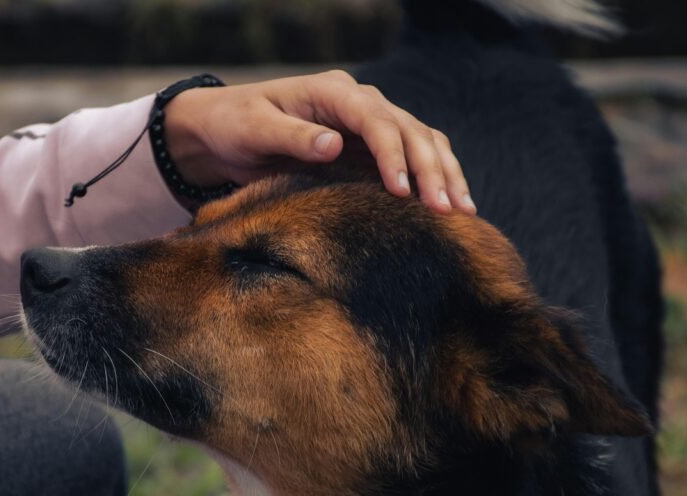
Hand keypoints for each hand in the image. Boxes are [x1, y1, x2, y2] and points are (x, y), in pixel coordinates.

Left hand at [162, 70, 475, 213]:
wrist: (223, 132)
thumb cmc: (234, 126)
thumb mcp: (254, 130)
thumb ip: (293, 138)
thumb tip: (333, 144)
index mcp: (334, 92)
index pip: (378, 120)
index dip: (395, 155)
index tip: (404, 192)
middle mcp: (359, 102)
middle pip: (411, 130)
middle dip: (433, 170)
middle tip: (449, 211)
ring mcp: (368, 123)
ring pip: (422, 141)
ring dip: (445, 175)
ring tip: (463, 213)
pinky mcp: (369, 147)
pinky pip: (411, 157)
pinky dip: (433, 179)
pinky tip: (449, 206)